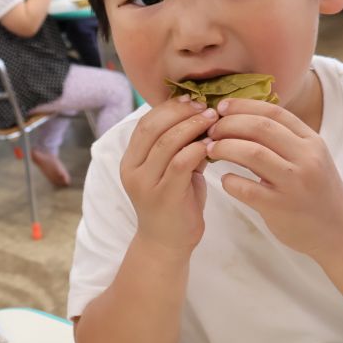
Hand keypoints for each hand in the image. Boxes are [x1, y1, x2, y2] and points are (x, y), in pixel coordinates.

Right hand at [121, 95, 216, 255]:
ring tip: (213, 120)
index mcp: (130, 160)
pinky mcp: (163, 195)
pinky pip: (180, 163)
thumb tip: (198, 114)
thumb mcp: (169, 171)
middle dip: (181, 112)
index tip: (192, 99)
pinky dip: (197, 149)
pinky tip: (211, 145)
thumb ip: (176, 147)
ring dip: (192, 126)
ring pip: (167, 142)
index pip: (145, 123)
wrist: (166, 244)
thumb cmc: (173, 204)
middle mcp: (132, 169)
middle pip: (153, 127)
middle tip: (205, 107)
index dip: (168, 108)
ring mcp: (145, 183)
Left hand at [205, 98, 342, 256]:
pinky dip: (229, 180)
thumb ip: (285, 138)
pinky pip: (245, 188)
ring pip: (251, 153)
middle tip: (211, 130)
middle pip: (260, 128)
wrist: (339, 230)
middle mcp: (306, 158)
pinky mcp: (280, 206)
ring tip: (210, 150)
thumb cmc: (316, 190)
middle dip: (228, 124)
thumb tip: (243, 116)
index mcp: (312, 141)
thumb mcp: (309, 157)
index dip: (243, 106)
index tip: (221, 107)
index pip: (274, 112)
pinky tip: (225, 180)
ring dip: (224, 147)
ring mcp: (293, 183)